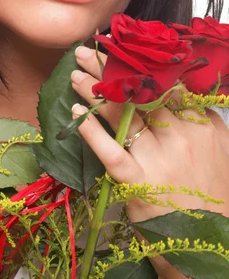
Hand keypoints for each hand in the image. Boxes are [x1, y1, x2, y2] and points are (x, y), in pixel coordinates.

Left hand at [71, 45, 228, 222]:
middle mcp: (180, 136)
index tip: (118, 49)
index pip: (164, 82)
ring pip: (122, 116)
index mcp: (200, 123)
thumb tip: (178, 84)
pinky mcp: (139, 184)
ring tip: (76, 75)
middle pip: (138, 94)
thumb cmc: (212, 190)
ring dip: (95, 92)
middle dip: (109, 71)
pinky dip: (92, 132)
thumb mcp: (219, 146)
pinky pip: (111, 153)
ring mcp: (158, 159)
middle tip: (86, 52)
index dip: (137, 64)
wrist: (210, 241)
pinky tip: (77, 113)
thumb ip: (201, 114)